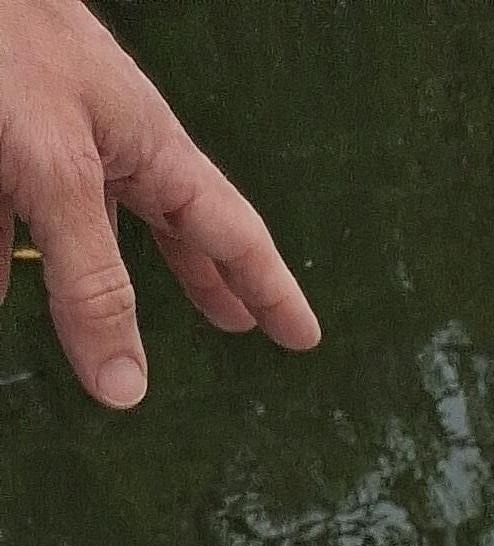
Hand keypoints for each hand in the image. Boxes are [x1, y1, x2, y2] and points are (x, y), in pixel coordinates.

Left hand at [0, 0, 316, 409]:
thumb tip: (125, 390)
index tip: (303, 336)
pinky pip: (9, 206)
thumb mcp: (58, 175)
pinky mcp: (1, 128)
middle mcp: (109, 140)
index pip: (232, 234)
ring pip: (78, 219)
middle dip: (198, 276)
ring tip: (97, 327)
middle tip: (232, 319)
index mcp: (153, 148)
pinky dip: (7, 253)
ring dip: (87, 278)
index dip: (270, 289)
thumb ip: (91, 282)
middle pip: (168, 224)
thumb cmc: (9, 48)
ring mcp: (51, 130)